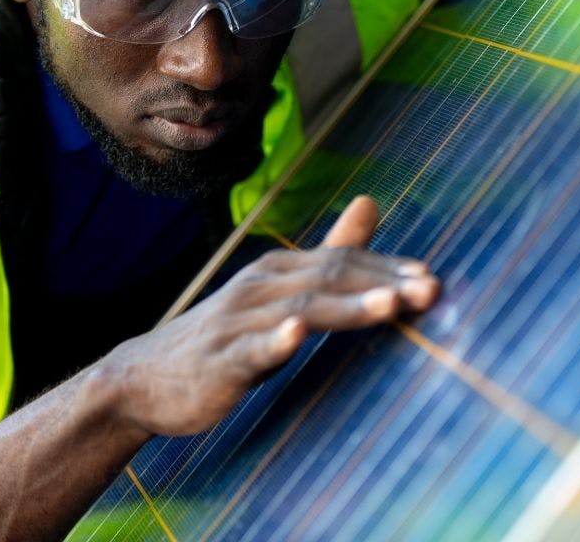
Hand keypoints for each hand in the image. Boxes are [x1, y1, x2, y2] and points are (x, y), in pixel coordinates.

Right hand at [106, 195, 439, 435]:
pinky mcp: (219, 360)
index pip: (343, 262)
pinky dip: (273, 341)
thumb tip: (371, 202)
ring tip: (390, 305)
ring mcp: (238, 322)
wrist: (145, 378)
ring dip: (346, 306)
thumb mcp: (280, 290)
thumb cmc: (226, 335)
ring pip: (300, 309)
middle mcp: (261, 287)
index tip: (434, 278)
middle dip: (384, 284)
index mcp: (279, 271)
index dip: (389, 269)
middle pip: (330, 279)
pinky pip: (249, 349)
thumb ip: (330, 252)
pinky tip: (295, 336)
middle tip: (432, 289)